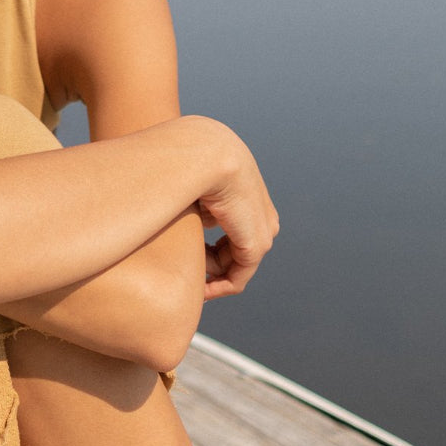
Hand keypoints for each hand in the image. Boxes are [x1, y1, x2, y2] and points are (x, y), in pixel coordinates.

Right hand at [198, 130, 278, 298]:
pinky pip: (238, 277)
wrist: (203, 153)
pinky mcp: (257, 244)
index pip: (229, 232)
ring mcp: (264, 230)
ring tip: (187, 280)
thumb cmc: (186, 164)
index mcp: (247, 196)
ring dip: (210, 277)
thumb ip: (194, 209)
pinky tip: (197, 291)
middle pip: (232, 251)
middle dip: (209, 266)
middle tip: (185, 277)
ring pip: (234, 266)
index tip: (185, 260)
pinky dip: (217, 287)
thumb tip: (182, 222)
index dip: (206, 251)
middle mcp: (261, 214)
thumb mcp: (192, 188)